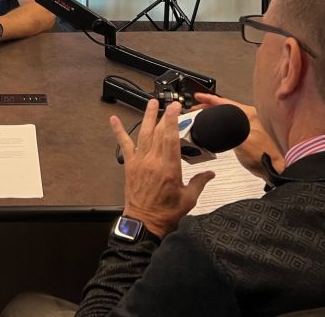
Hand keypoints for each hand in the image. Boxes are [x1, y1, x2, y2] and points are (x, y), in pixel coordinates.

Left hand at [111, 99, 214, 238]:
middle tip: (170, 104)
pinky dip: (119, 131)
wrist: (145, 223)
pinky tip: (114, 120)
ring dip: (147, 117)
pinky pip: (124, 145)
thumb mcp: (189, 198)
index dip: (173, 120)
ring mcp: (140, 161)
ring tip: (151, 103)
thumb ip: (200, 182)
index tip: (176, 107)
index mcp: (169, 167)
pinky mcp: (130, 165)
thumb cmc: (167, 213)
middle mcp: (153, 161)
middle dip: (164, 115)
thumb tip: (210, 173)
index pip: (171, 137)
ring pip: (143, 134)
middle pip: (158, 132)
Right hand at [194, 92, 283, 178]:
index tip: (199, 97)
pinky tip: (214, 124)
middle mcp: (249, 117)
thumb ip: (229, 131)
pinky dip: (219, 120)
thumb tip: (216, 124)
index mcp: (248, 114)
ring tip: (202, 113)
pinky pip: (229, 122)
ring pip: (226, 114)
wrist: (272, 168)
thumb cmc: (263, 156)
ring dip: (213, 113)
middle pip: (224, 106)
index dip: (209, 98)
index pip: (225, 102)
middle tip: (196, 107)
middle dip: (209, 106)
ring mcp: (248, 124)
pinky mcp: (246, 132)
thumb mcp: (243, 142)